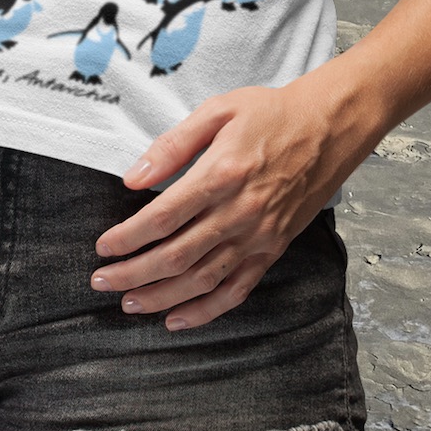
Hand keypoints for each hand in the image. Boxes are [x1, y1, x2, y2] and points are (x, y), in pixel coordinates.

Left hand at [90, 71, 377, 330]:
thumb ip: (173, 145)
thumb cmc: (270, 114)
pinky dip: (206, 310)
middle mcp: (239, 212)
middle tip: (101, 281)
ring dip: (161, 296)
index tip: (102, 246)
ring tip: (130, 303)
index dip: (128, 237)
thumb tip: (133, 178)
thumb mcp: (217, 111)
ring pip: (202, 279)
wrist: (328, 128)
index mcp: (221, 174)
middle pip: (176, 255)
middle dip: (133, 273)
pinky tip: (177, 319)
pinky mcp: (273, 250)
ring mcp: (258, 236)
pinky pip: (236, 290)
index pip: (163, 217)